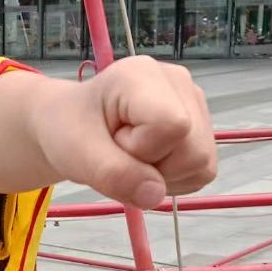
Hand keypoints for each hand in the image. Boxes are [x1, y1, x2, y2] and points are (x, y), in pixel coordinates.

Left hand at [36, 57, 216, 208]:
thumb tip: (155, 195)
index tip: (113, 142)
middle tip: (118, 151)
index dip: (143, 150)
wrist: (70, 127)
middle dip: (152, 167)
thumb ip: (114, 173)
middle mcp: (180, 83)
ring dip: (162, 176)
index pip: (173, 126)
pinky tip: (147, 164)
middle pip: (193, 151)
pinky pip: (202, 172)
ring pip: (201, 164)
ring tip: (130, 156)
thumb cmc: (69, 131)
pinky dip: (173, 180)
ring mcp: (195, 105)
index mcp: (144, 75)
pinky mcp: (202, 129)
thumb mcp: (77, 154)